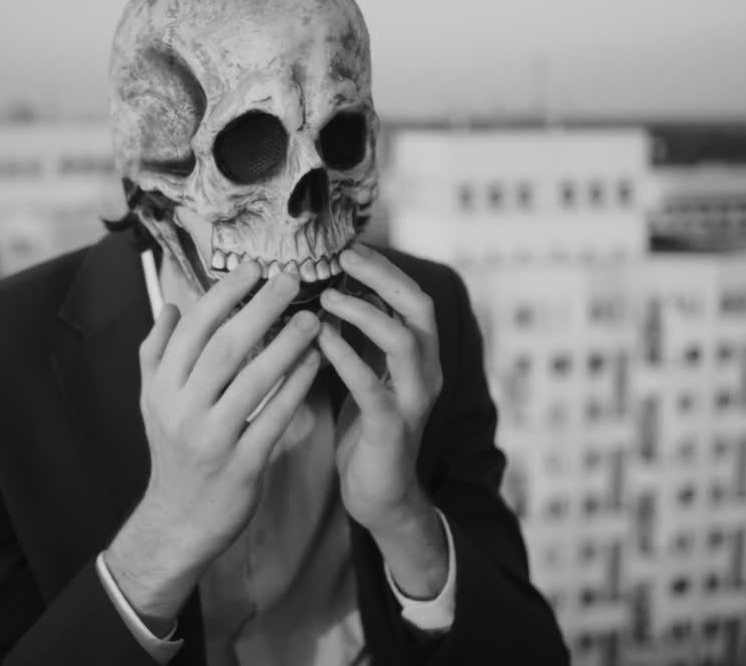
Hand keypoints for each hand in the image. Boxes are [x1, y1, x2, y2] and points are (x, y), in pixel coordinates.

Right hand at [105, 260, 321, 632]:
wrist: (178, 521)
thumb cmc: (173, 452)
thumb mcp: (151, 402)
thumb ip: (156, 353)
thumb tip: (172, 306)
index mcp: (161, 388)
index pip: (192, 329)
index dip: (223, 294)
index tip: (253, 267)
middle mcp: (182, 410)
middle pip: (223, 348)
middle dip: (259, 309)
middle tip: (291, 280)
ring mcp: (212, 439)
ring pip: (251, 381)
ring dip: (285, 346)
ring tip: (313, 319)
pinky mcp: (242, 465)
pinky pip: (274, 418)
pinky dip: (295, 388)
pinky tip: (315, 364)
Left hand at [318, 243, 447, 597]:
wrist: (381, 500)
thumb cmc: (367, 433)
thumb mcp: (366, 377)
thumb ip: (359, 340)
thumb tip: (330, 291)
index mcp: (419, 358)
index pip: (412, 297)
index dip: (386, 268)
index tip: (349, 246)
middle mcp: (425, 373)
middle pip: (419, 308)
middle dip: (383, 277)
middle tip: (344, 257)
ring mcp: (413, 402)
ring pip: (402, 342)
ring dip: (364, 313)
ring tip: (326, 297)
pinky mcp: (393, 430)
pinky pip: (373, 387)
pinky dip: (347, 359)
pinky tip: (320, 341)